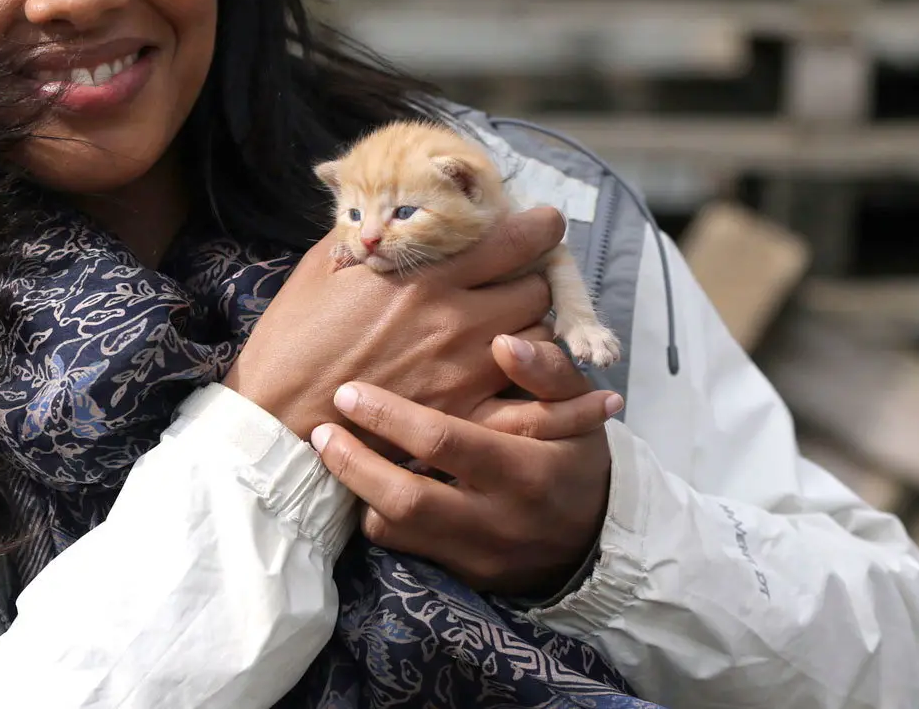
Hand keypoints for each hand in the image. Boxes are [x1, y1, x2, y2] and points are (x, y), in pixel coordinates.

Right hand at [224, 207, 565, 441]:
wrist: (278, 414)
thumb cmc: (295, 336)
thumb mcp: (326, 265)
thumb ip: (373, 232)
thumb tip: (394, 207)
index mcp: (426, 275)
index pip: (518, 239)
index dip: (540, 228)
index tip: (540, 226)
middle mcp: (457, 319)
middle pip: (537, 290)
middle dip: (530, 281)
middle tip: (512, 283)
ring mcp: (464, 371)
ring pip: (538, 341)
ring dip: (528, 331)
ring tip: (506, 330)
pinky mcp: (461, 414)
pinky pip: (522, 396)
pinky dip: (523, 382)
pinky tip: (511, 376)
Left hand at [310, 335, 620, 596]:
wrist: (598, 541)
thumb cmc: (577, 459)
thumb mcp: (581, 412)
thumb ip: (547, 372)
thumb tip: (503, 342)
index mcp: (526, 471)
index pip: (445, 443)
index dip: (391, 417)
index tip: (350, 393)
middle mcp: (497, 521)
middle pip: (406, 500)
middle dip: (353, 464)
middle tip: (319, 430)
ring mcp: (477, 556)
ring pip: (396, 531)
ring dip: (358, 492)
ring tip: (333, 452)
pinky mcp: (463, 576)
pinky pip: (406, 549)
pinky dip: (380, 515)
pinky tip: (367, 483)